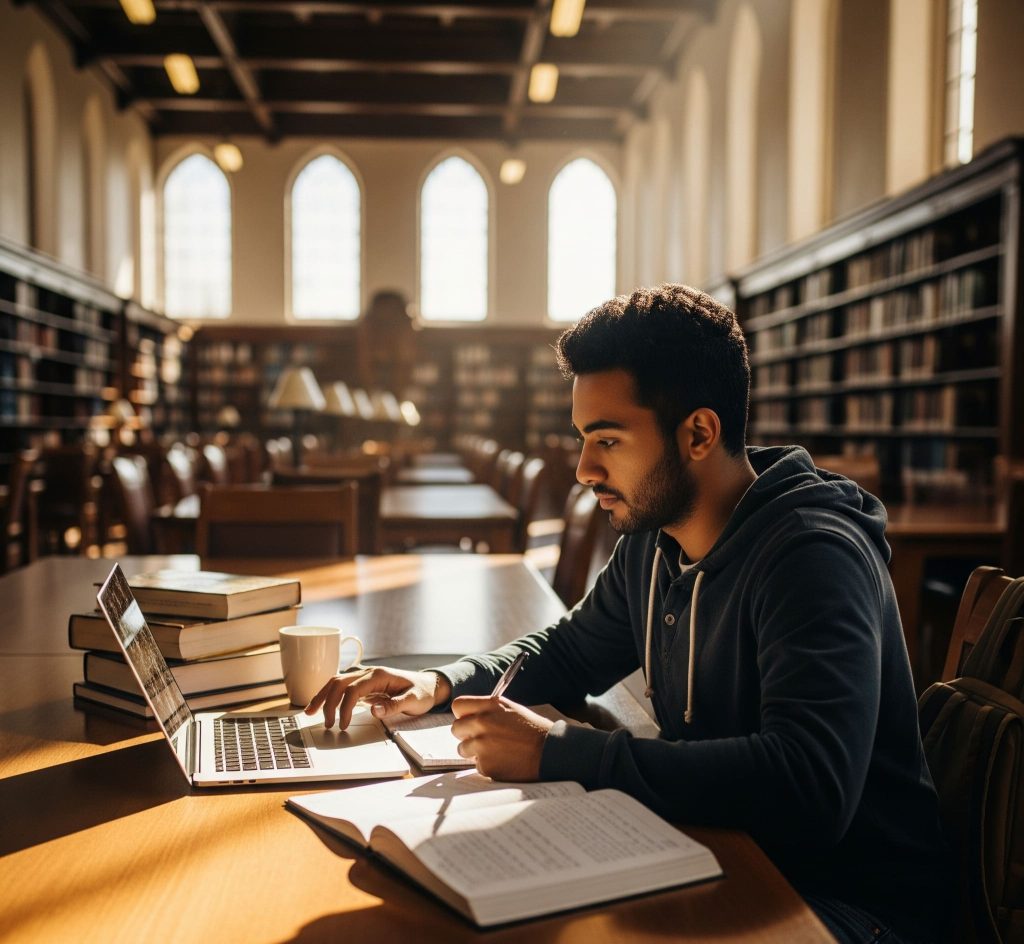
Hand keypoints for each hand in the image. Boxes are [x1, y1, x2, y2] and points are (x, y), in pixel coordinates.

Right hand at [305, 667, 451, 729]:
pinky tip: (321, 705)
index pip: (353, 690)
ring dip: (322, 696)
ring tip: (310, 712)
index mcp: (379, 676)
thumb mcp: (413, 701)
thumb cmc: (422, 692)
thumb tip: (373, 711)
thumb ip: (394, 705)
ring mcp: (365, 677)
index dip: (344, 708)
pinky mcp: (364, 684)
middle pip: (339, 683)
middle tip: (326, 723)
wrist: (430, 684)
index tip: (342, 725)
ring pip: (337, 682)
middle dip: (327, 702)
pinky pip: (342, 687)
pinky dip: (329, 695)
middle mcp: (369, 673)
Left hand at [450, 696, 553, 780]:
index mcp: (490, 706)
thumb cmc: (533, 730)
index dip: (463, 714)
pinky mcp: (485, 765)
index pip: (458, 706)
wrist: (550, 752)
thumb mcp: (511, 710)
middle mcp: (482, 723)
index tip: (470, 720)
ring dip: (474, 752)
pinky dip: (487, 765)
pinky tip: (503, 761)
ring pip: (462, 749)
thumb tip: (469, 717)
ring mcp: (482, 745)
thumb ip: (488, 711)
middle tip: (482, 739)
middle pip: (456, 728)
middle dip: (466, 734)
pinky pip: (476, 765)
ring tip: (495, 751)